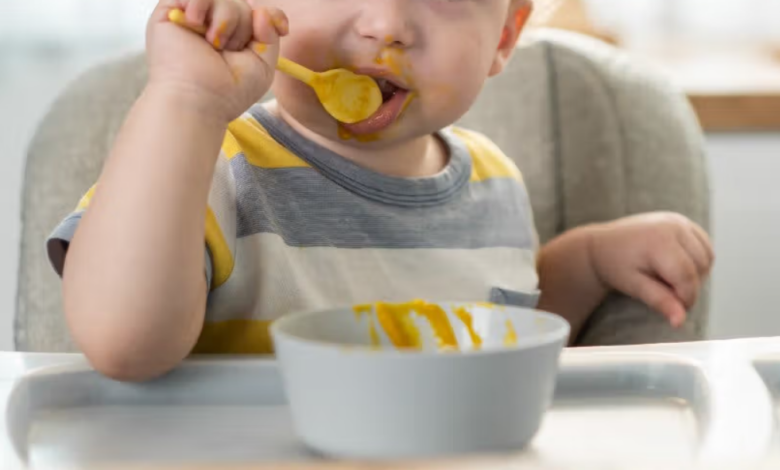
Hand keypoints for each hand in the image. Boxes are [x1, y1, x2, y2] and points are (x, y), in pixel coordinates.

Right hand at [145, 0, 288, 122]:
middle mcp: (213, 26)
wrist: (197, 99)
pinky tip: (196, 24)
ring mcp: (192, 17)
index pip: (256, 13)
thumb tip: (260, 10)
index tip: (282, 29)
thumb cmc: (228, 91)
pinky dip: (201, 3)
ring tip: (213, 43)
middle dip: (244, 27)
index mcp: (233, 39)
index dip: (272, 16)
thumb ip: (269, 35)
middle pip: (242, 5)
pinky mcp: (170, 10)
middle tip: (228, 50)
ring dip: (226, 19)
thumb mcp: (262, 66)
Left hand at [589, 212, 713, 326]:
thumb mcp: (635, 286)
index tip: (675, 309)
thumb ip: (660, 301)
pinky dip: (698, 261)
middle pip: (701, 267)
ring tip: (668, 279)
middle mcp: (673, 226)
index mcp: (659, 242)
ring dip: (697, 274)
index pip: (687, 277)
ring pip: (707, 257)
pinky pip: (705, 246)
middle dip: (690, 287)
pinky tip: (676, 267)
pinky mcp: (682, 221)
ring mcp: (679, 221)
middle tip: (666, 292)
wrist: (602, 244)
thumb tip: (680, 321)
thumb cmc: (615, 265)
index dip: (686, 299)